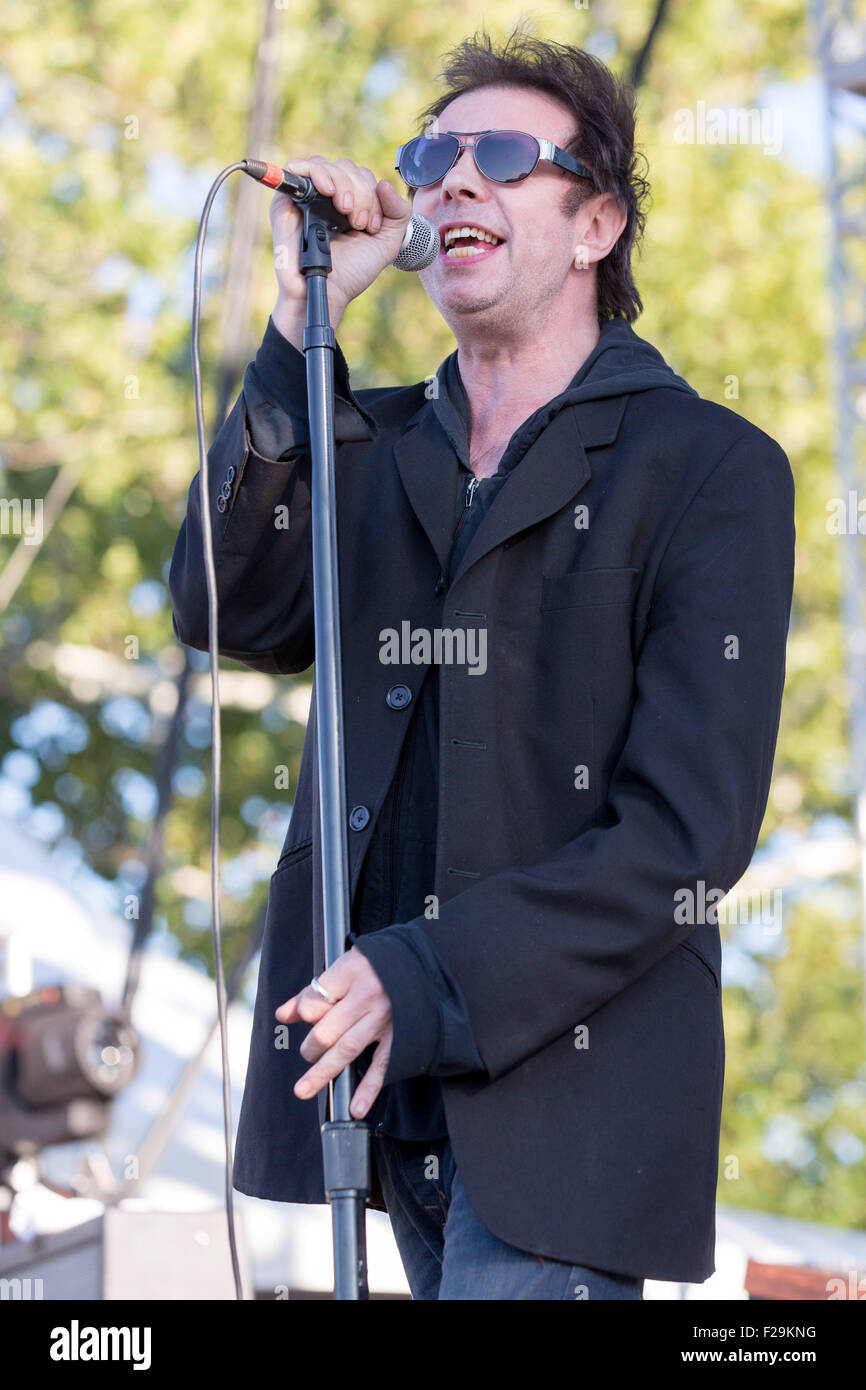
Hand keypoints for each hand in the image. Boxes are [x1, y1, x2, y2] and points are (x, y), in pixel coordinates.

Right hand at [269, 155, 411, 329]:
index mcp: (348, 201)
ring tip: (345, 211)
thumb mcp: (386, 244)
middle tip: (359, 223)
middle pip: (345, 167)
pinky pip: (296, 168)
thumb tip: (385, 183)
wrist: (329, 292)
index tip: (371, 225)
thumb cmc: (352, 272)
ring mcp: (304, 197)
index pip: (361, 175)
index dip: (372, 195)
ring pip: (324, 164)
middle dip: (360, 192)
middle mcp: (325, 196)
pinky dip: (316, 173)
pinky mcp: (285, 202)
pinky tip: (329, 191)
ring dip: (342, 183)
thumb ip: (398, 214)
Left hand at [276, 947, 392, 1118]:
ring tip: (302, 1089)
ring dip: (322, 1072)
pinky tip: (355, 1107)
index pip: (316, 998)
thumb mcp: (345, 966)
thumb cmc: (376, 965)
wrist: (419, 963)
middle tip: (308, 1052)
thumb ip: (313, 991)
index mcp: (353, 971)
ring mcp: (384, 1018)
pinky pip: (382, 1065)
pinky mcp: (400, 1037)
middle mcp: (368, 995)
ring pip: (346, 1050)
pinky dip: (369, 1089)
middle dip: (310, 1047)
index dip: (304, 1011)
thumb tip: (283, 1015)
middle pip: (326, 1030)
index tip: (304, 1015)